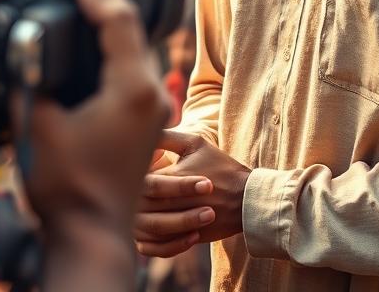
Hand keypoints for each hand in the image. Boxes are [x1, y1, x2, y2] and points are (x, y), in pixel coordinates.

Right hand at [14, 0, 171, 268]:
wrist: (92, 234)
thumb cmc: (68, 189)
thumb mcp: (37, 124)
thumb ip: (30, 79)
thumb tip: (25, 47)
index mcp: (132, 88)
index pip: (121, 21)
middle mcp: (151, 93)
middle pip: (134, 29)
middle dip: (107, 2)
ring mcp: (154, 108)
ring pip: (137, 48)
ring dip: (113, 26)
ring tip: (88, 4)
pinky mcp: (146, 119)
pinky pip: (135, 68)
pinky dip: (116, 49)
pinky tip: (95, 47)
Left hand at [134, 131, 249, 257]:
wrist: (245, 200)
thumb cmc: (221, 167)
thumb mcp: (196, 144)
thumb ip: (168, 137)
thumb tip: (144, 131)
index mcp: (172, 179)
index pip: (138, 178)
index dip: (134, 171)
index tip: (145, 165)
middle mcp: (171, 205)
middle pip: (136, 204)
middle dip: (133, 193)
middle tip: (135, 181)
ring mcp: (174, 226)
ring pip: (140, 226)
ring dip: (136, 216)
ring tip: (141, 202)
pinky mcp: (178, 240)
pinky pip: (150, 246)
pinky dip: (144, 239)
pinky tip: (145, 224)